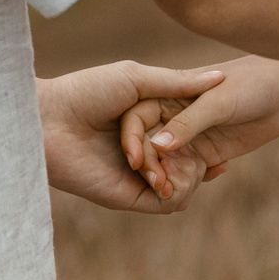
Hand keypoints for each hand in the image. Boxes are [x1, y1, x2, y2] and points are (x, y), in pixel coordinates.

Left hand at [38, 61, 226, 213]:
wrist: (47, 121)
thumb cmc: (86, 92)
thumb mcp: (137, 79)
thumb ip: (178, 83)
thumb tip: (220, 75)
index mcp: (148, 120)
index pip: (189, 133)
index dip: (211, 135)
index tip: (231, 132)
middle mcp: (145, 149)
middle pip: (189, 162)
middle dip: (206, 162)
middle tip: (220, 161)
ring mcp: (138, 174)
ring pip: (181, 185)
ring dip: (189, 177)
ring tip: (189, 167)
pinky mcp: (127, 196)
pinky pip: (163, 204)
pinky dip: (175, 194)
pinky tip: (169, 178)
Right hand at [130, 56, 278, 177]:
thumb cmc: (251, 83)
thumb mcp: (218, 103)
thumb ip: (187, 123)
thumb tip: (156, 146)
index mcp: (166, 94)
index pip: (136, 119)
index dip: (132, 141)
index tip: (137, 162)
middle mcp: (172, 116)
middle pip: (148, 145)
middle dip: (150, 166)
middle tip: (158, 186)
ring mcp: (189, 136)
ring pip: (167, 163)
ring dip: (168, 179)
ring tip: (173, 194)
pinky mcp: (207, 153)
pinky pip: (189, 173)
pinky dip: (188, 183)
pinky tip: (192, 191)